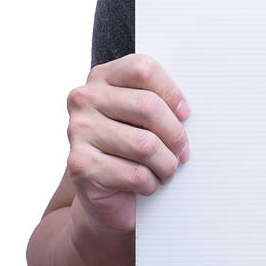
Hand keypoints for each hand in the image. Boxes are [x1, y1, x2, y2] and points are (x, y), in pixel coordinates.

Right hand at [64, 53, 191, 235]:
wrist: (104, 195)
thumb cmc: (130, 150)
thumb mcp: (143, 119)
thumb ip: (157, 102)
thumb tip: (186, 111)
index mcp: (101, 78)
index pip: (143, 70)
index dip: (171, 92)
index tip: (185, 114)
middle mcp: (84, 99)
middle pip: (148, 107)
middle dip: (175, 134)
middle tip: (183, 151)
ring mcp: (78, 131)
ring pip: (144, 145)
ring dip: (166, 164)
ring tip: (167, 170)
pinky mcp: (80, 165)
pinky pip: (134, 174)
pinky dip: (150, 183)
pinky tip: (147, 185)